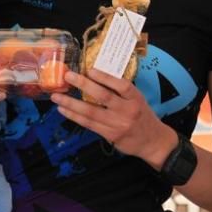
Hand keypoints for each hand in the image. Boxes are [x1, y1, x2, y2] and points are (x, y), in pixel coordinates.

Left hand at [50, 69, 170, 161]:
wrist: (153, 142)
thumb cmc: (143, 117)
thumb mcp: (138, 100)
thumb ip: (121, 92)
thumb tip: (96, 79)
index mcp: (136, 99)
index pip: (122, 85)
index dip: (105, 77)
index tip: (90, 70)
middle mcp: (127, 111)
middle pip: (104, 96)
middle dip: (84, 85)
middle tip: (68, 76)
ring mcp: (118, 124)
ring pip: (91, 112)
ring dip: (71, 104)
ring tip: (57, 96)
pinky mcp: (110, 135)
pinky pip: (89, 124)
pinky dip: (75, 117)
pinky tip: (64, 110)